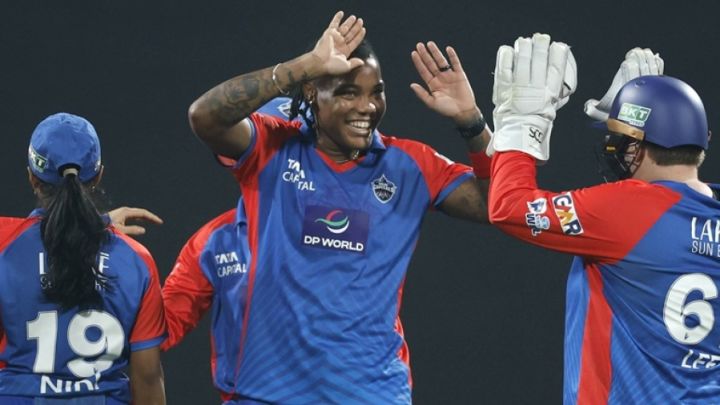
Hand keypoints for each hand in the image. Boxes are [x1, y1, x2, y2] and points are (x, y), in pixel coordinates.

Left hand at [108, 207, 162, 235]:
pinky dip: (140, 219)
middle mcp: (125, 211)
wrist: (94, 226)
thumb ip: (132, 230)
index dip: (152, 217)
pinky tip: (142, 223)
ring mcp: (122, 213)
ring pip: (137, 214)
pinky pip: (133, 217)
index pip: (143, 213)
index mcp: (126, 212)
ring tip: (153, 222)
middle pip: (141, 212)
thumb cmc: (106, 229)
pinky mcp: (120, 216)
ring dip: (145, 218)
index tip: (160, 222)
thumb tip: (144, 230)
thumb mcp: (120, 231)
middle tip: (159, 222)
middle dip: (150, 217)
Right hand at [309, 11, 366, 75]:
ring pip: (344, 28)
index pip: (354, 42)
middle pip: (350, 34)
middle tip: (361, 21)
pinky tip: (341, 13)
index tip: (364, 29)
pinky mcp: (330, 33)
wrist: (321, 62)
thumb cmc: (332, 66)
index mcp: (344, 51)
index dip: (359, 36)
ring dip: (349, 22)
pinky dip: (337, 18)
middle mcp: (340, 44)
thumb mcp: (346, 66)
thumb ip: (354, 63)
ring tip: (354, 17)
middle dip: (356, 27)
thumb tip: (362, 62)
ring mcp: (335, 38)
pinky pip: (334, 24)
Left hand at [410, 42, 479, 124]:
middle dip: (425, 54)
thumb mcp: (432, 103)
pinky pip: (455, 63)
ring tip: (430, 44)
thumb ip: (422, 94)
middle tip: (419, 45)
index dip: (418, 62)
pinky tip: (448, 49)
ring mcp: (449, 76)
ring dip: (436, 52)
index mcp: (432, 85)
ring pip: (441, 61)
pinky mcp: (460, 75)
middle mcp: (440, 78)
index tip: (413, 53)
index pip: (423, 71)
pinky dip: (452, 56)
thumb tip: (412, 85)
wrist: (463, 112)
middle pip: (431, 64)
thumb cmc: (447, 110)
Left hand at [489, 33, 574, 161]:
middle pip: (539, 62)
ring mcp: (519, 89)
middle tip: (539, 38)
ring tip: (524, 42)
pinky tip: (507, 50)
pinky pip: (505, 72)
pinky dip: (505, 59)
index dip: (557, 55)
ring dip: (524, 50)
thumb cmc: (535, 127)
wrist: (519, 138)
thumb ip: (552, 96)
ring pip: (523, 63)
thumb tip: (557, 84)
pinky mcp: (504, 91)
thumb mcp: (550, 111)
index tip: (558, 46)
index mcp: (550, 94)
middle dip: (540, 47)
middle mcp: (536, 89)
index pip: (556, 69)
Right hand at [584, 48, 662, 120]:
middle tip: (635, 52)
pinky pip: (659, 70)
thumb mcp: (605, 115)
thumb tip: (587, 105)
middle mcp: (640, 84)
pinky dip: (657, 63)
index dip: (628, 61)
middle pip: (640, 63)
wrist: (643, 126)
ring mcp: (652, 84)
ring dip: (647, 57)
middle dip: (638, 56)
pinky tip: (655, 58)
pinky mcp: (660, 86)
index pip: (629, 67)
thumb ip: (593, 110)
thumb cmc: (625, 120)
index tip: (626, 60)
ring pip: (650, 65)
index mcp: (627, 87)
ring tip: (645, 52)